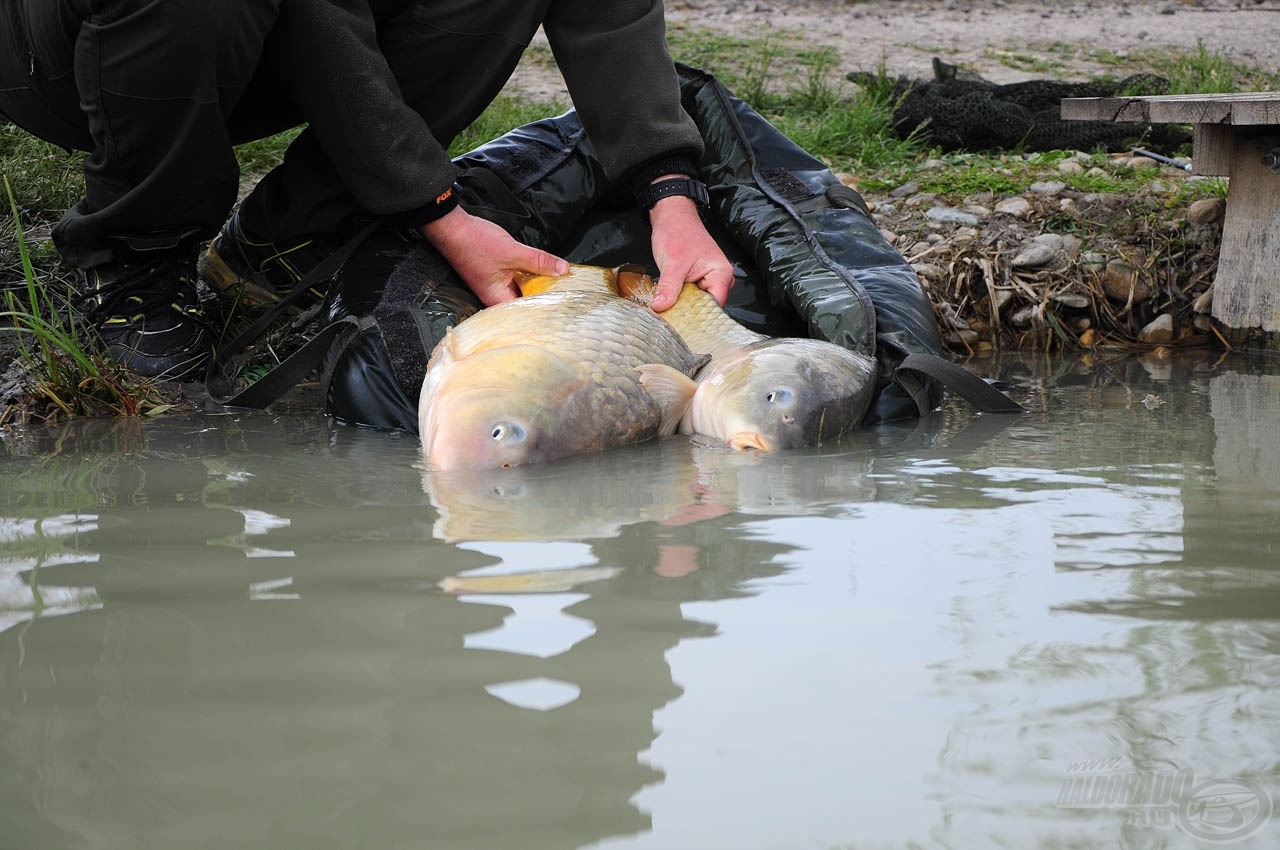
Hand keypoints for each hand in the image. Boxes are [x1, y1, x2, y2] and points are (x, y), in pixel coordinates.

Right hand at [421, 207, 568, 305]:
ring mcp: (495, 284)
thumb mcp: (513, 251)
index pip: (526, 313)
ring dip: (537, 285)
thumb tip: (563, 270)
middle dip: (544, 297)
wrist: (451, 225)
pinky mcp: (496, 274)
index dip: (545, 310)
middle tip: (567, 294)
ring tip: (560, 283)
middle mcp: (494, 296)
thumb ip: (539, 261)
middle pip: (525, 303)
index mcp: (496, 299)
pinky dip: (528, 275)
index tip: (564, 306)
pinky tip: (542, 271)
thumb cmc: (473, 242)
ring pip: (522, 290)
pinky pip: (516, 279)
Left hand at [648, 194, 733, 311]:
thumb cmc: (677, 233)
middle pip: (707, 307)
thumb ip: (668, 289)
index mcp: (721, 273)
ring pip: (698, 302)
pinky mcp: (698, 279)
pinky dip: (681, 299)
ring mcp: (710, 279)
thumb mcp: (672, 264)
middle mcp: (720, 278)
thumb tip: (661, 308)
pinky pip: (692, 296)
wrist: (672, 217)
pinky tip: (670, 302)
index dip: (699, 317)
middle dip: (689, 313)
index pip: (715, 305)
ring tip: (669, 311)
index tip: (683, 326)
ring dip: (684, 306)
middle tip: (671, 320)